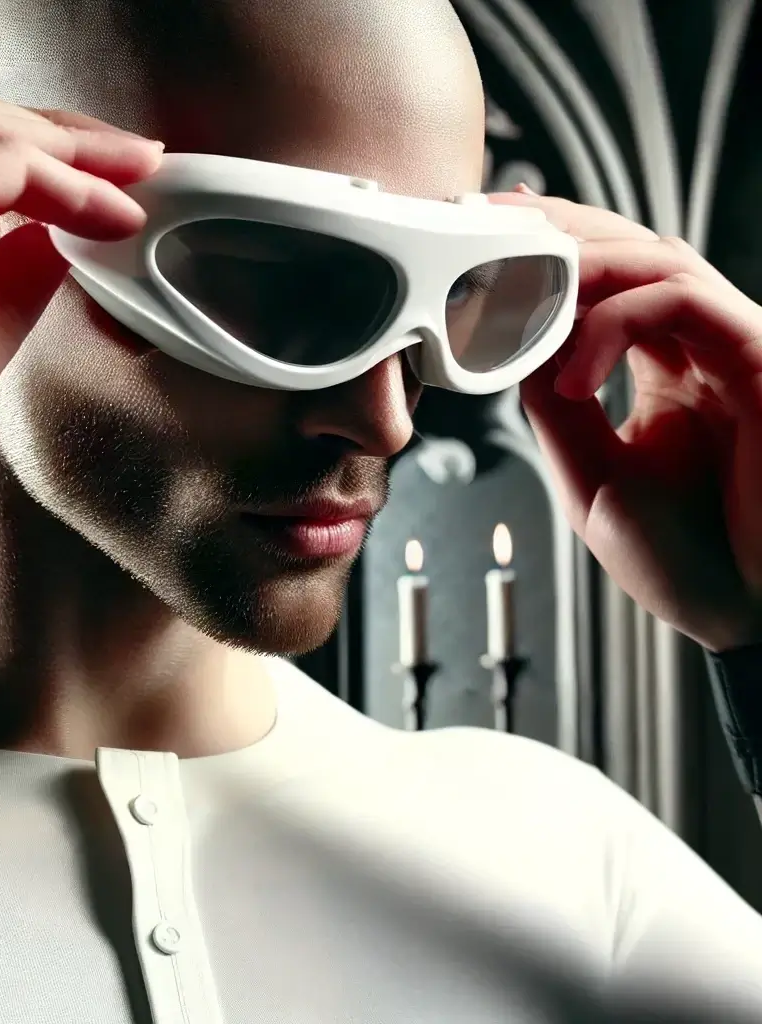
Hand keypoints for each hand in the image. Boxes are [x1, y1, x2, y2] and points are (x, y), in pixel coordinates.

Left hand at [490, 188, 761, 650]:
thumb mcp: (593, 474)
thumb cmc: (684, 559)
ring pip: (658, 261)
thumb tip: (517, 347)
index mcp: (664, 370)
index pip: (605, 287)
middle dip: (558, 232)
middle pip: (630, 252)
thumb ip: (558, 408)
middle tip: (491, 223)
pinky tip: (569, 371)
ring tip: (516, 286)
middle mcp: (700, 348)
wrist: (745, 616)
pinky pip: (684, 305)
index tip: (486, 240)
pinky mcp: (760, 358)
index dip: (550, 255)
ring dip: (581, 263)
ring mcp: (733, 348)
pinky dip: (617, 323)